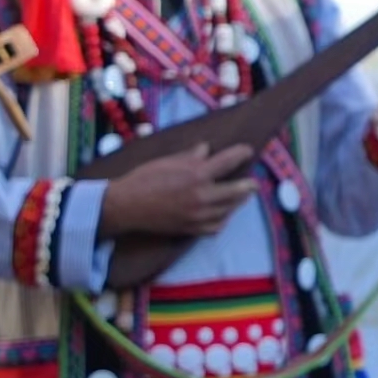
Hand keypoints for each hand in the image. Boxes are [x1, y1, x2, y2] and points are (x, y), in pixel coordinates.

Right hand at [99, 144, 255, 239]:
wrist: (125, 206)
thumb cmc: (143, 179)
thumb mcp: (167, 161)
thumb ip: (191, 156)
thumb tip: (207, 149)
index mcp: (196, 174)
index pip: (228, 161)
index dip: (241, 153)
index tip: (247, 151)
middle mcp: (202, 195)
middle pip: (238, 190)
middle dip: (248, 185)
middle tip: (253, 183)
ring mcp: (199, 215)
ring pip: (229, 209)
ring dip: (238, 202)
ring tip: (241, 196)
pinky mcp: (192, 228)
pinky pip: (217, 226)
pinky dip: (223, 218)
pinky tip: (224, 213)